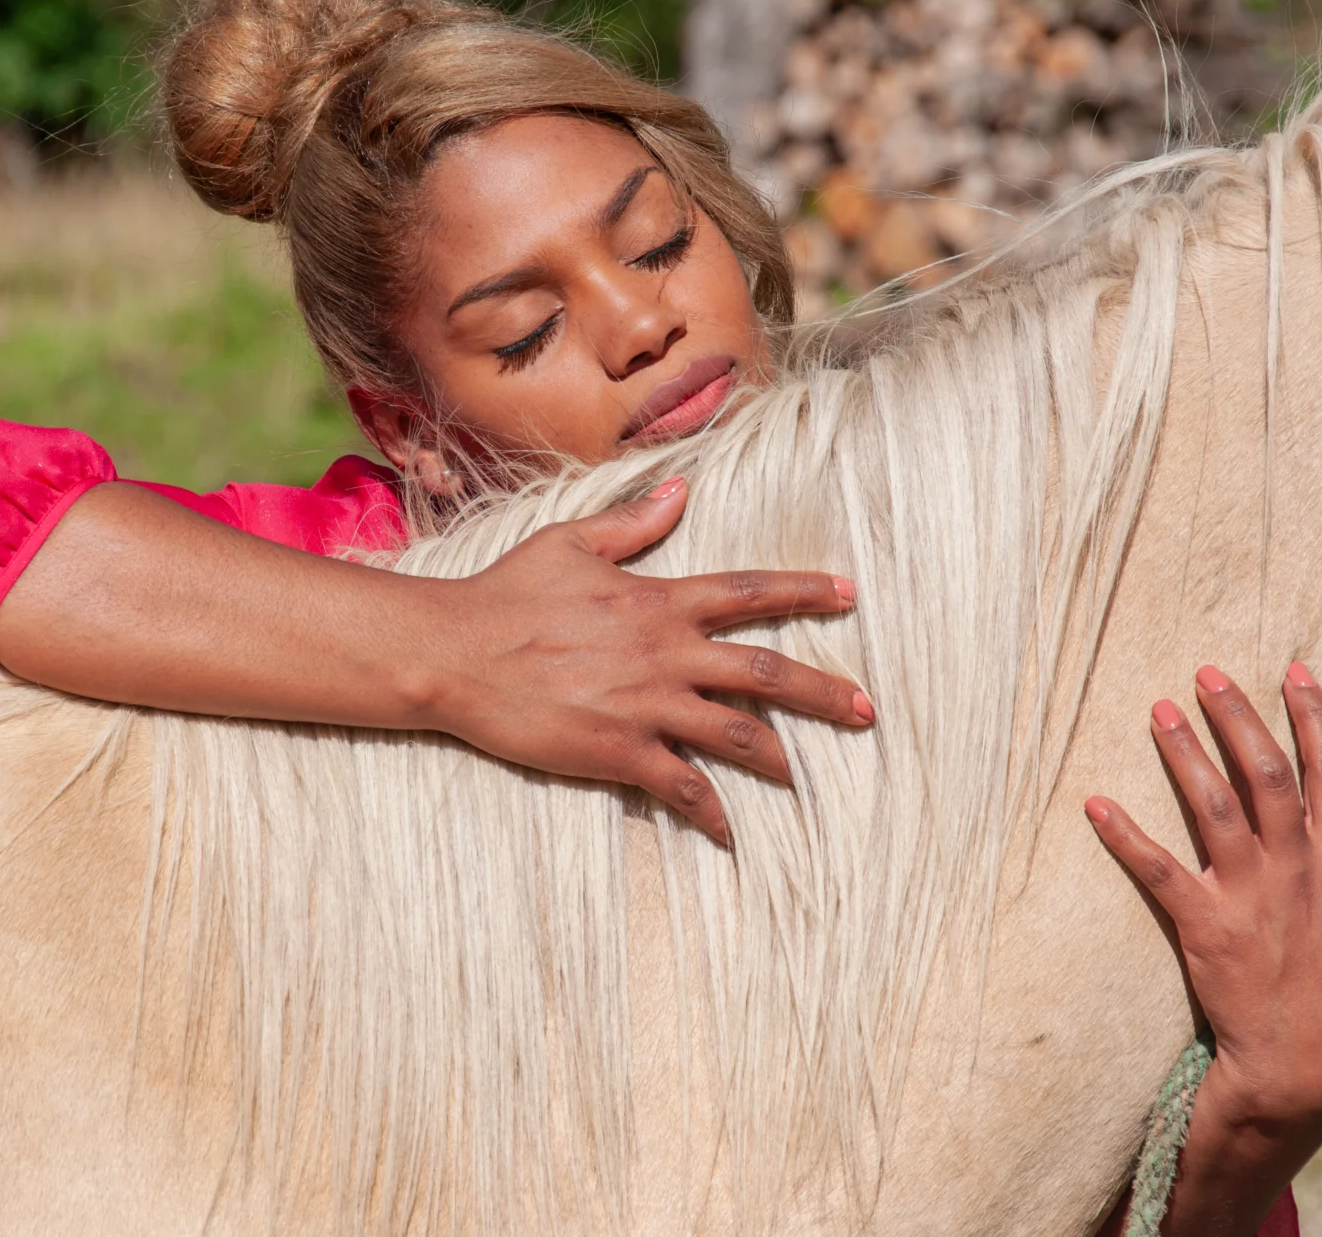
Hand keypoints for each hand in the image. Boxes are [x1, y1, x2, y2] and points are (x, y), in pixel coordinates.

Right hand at [419, 476, 872, 842]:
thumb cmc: (505, 593)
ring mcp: (645, 706)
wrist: (455, 652)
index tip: (849, 594)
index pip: (748, 591)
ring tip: (803, 776)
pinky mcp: (618, 752)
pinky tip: (730, 834)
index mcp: (656, 600)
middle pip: (764, 671)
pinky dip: (713, 813)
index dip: (804, 591)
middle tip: (866, 709)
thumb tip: (680, 488)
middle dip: (822, 690)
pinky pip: (683, 788)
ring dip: (780, 757)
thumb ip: (633, 522)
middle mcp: (664, 652)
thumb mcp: (570, 542)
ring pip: (738, 734)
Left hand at [1084, 663, 1321, 1234]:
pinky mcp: (1206, 928)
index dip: (1314, 715)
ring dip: (1186, 754)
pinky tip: (1095, 803)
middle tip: (1207, 672)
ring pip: (1217, 808)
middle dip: (1238, 717)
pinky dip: (1125, 835)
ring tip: (1158, 711)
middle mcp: (1297, 870)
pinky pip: (1159, 871)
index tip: (1294, 668)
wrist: (1304, 1064)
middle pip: (1268, 774)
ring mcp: (1251, 897)